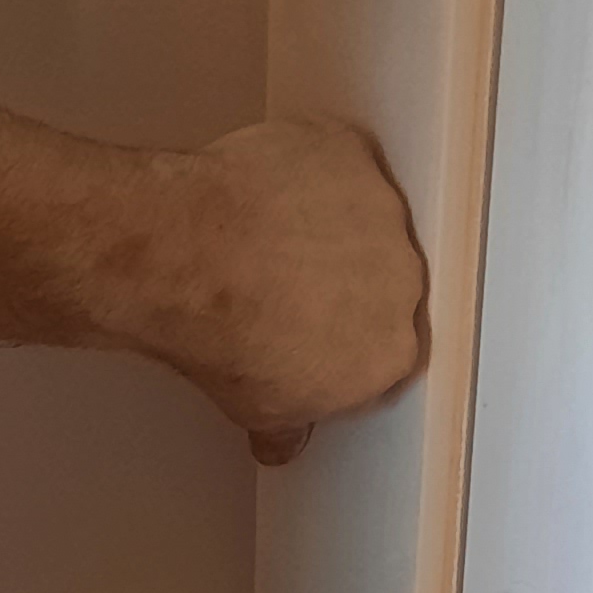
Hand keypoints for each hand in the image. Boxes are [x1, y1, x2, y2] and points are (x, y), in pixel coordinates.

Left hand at [136, 122, 427, 462]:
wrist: (188, 260)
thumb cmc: (226, 336)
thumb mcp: (260, 410)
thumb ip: (291, 423)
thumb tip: (283, 437)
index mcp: (393, 354)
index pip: (390, 348)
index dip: (353, 340)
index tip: (324, 333)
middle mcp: (404, 281)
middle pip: (387, 279)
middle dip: (346, 281)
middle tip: (293, 281)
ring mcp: (381, 212)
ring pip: (367, 216)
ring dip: (331, 222)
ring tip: (274, 232)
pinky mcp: (351, 155)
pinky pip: (341, 159)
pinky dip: (313, 168)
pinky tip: (272, 188)